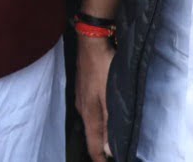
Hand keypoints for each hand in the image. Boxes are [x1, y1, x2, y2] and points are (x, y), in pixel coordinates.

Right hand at [76, 34, 114, 161]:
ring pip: (91, 121)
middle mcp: (82, 109)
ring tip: (109, 137)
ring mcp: (81, 98)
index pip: (92, 145)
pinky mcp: (83, 88)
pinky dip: (98, 118)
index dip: (100, 158)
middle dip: (100, 146)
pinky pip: (90, 110)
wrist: (91, 41)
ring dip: (99, 131)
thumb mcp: (109, 96)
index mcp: (89, 114)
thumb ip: (108, 123)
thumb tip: (107, 148)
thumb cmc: (102, 67)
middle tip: (112, 153)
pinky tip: (104, 114)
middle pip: (91, 135)